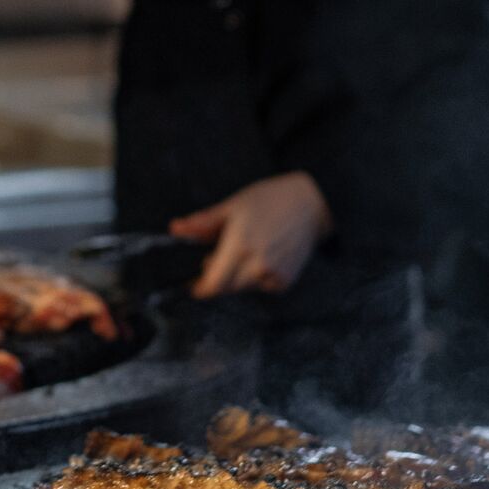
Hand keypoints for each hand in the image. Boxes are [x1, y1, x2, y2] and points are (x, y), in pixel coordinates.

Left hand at [170, 172, 330, 298]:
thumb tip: (175, 229)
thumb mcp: (232, 206)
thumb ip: (203, 223)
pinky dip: (254, 277)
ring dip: (235, 277)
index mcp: (240, 245)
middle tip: (215, 258)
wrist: (312, 204)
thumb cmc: (270, 200)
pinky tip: (263, 256)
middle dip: (216, 278)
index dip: (200, 288)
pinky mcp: (285, 281)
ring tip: (244, 250)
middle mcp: (257, 265)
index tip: (192, 285)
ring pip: (242, 288)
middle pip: (225, 288)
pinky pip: (260, 287)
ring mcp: (273, 276)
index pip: (213, 284)